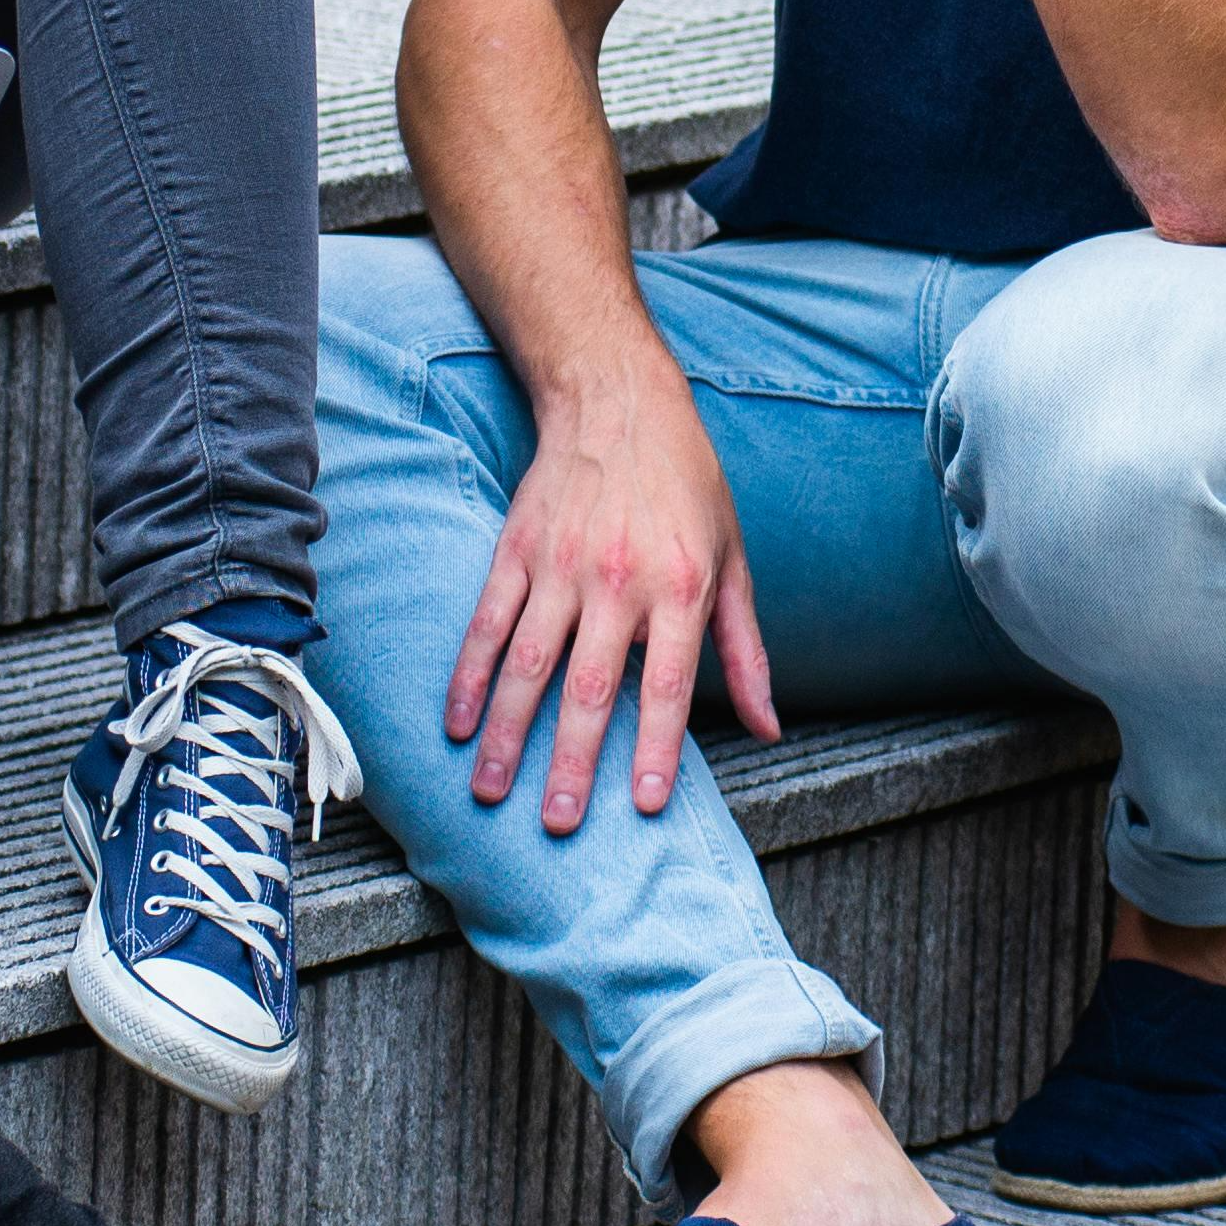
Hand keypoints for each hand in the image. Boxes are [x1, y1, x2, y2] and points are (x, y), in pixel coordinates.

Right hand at [448, 352, 782, 828]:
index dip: (656, 749)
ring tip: (491, 790)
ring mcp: (560, 566)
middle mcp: (618, 581)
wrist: (619, 401)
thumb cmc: (687, 485)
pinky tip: (457, 722)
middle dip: (572, 763)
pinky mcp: (516, 551)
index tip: (643, 806)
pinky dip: (469, 676)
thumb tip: (768, 727)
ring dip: (508, 733)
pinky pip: (487, 623)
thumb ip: (745, 651)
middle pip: (590, 688)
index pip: (667, 686)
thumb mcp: (734, 560)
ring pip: (527, 664)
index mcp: (680, 587)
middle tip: (559, 824)